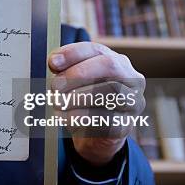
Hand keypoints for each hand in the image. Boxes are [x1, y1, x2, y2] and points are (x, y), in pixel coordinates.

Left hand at [47, 42, 145, 165]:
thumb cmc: (82, 101)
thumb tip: (54, 62)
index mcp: (115, 61)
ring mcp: (133, 101)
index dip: (73, 53)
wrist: (94, 134)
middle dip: (78, 74)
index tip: (52, 63)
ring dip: (78, 97)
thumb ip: (65, 69)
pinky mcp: (126, 124)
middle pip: (109, 66)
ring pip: (111, 92)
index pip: (96, 50)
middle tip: (55, 86)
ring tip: (58, 103)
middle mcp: (131, 78)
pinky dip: (82, 117)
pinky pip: (107, 118)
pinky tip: (65, 117)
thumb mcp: (73, 83)